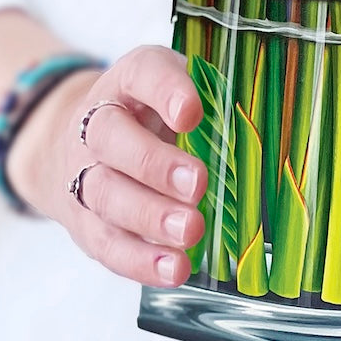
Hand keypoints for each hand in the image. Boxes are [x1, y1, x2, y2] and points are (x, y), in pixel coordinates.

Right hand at [6, 46, 206, 288]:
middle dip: (155, 164)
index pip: (142, 73)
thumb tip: (261, 118)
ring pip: (107, 194)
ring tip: (190, 231)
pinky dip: (140, 260)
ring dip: (150, 216)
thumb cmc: (148, 113)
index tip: (192, 113)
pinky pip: (106, 243)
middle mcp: (96, 123)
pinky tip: (174, 268)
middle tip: (198, 182)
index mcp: (127, 81)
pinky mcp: (84, 222)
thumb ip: (210, 96)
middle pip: (112, 139)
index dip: (166, 91)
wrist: (79, 143)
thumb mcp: (174, 88)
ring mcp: (83, 173)